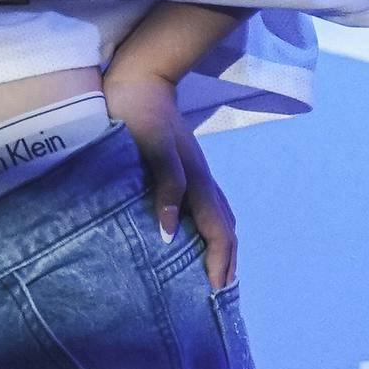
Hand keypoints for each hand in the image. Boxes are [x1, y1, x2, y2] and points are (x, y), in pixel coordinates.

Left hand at [102, 64, 238, 290]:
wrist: (142, 79)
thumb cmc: (141, 115)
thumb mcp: (152, 149)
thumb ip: (166, 187)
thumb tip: (170, 232)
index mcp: (197, 181)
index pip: (218, 230)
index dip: (219, 261)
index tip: (215, 290)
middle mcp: (203, 180)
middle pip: (226, 227)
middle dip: (228, 258)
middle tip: (221, 288)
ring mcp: (197, 173)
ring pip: (219, 216)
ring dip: (222, 244)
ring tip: (215, 268)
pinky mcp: (186, 167)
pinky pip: (208, 206)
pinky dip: (211, 227)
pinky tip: (196, 232)